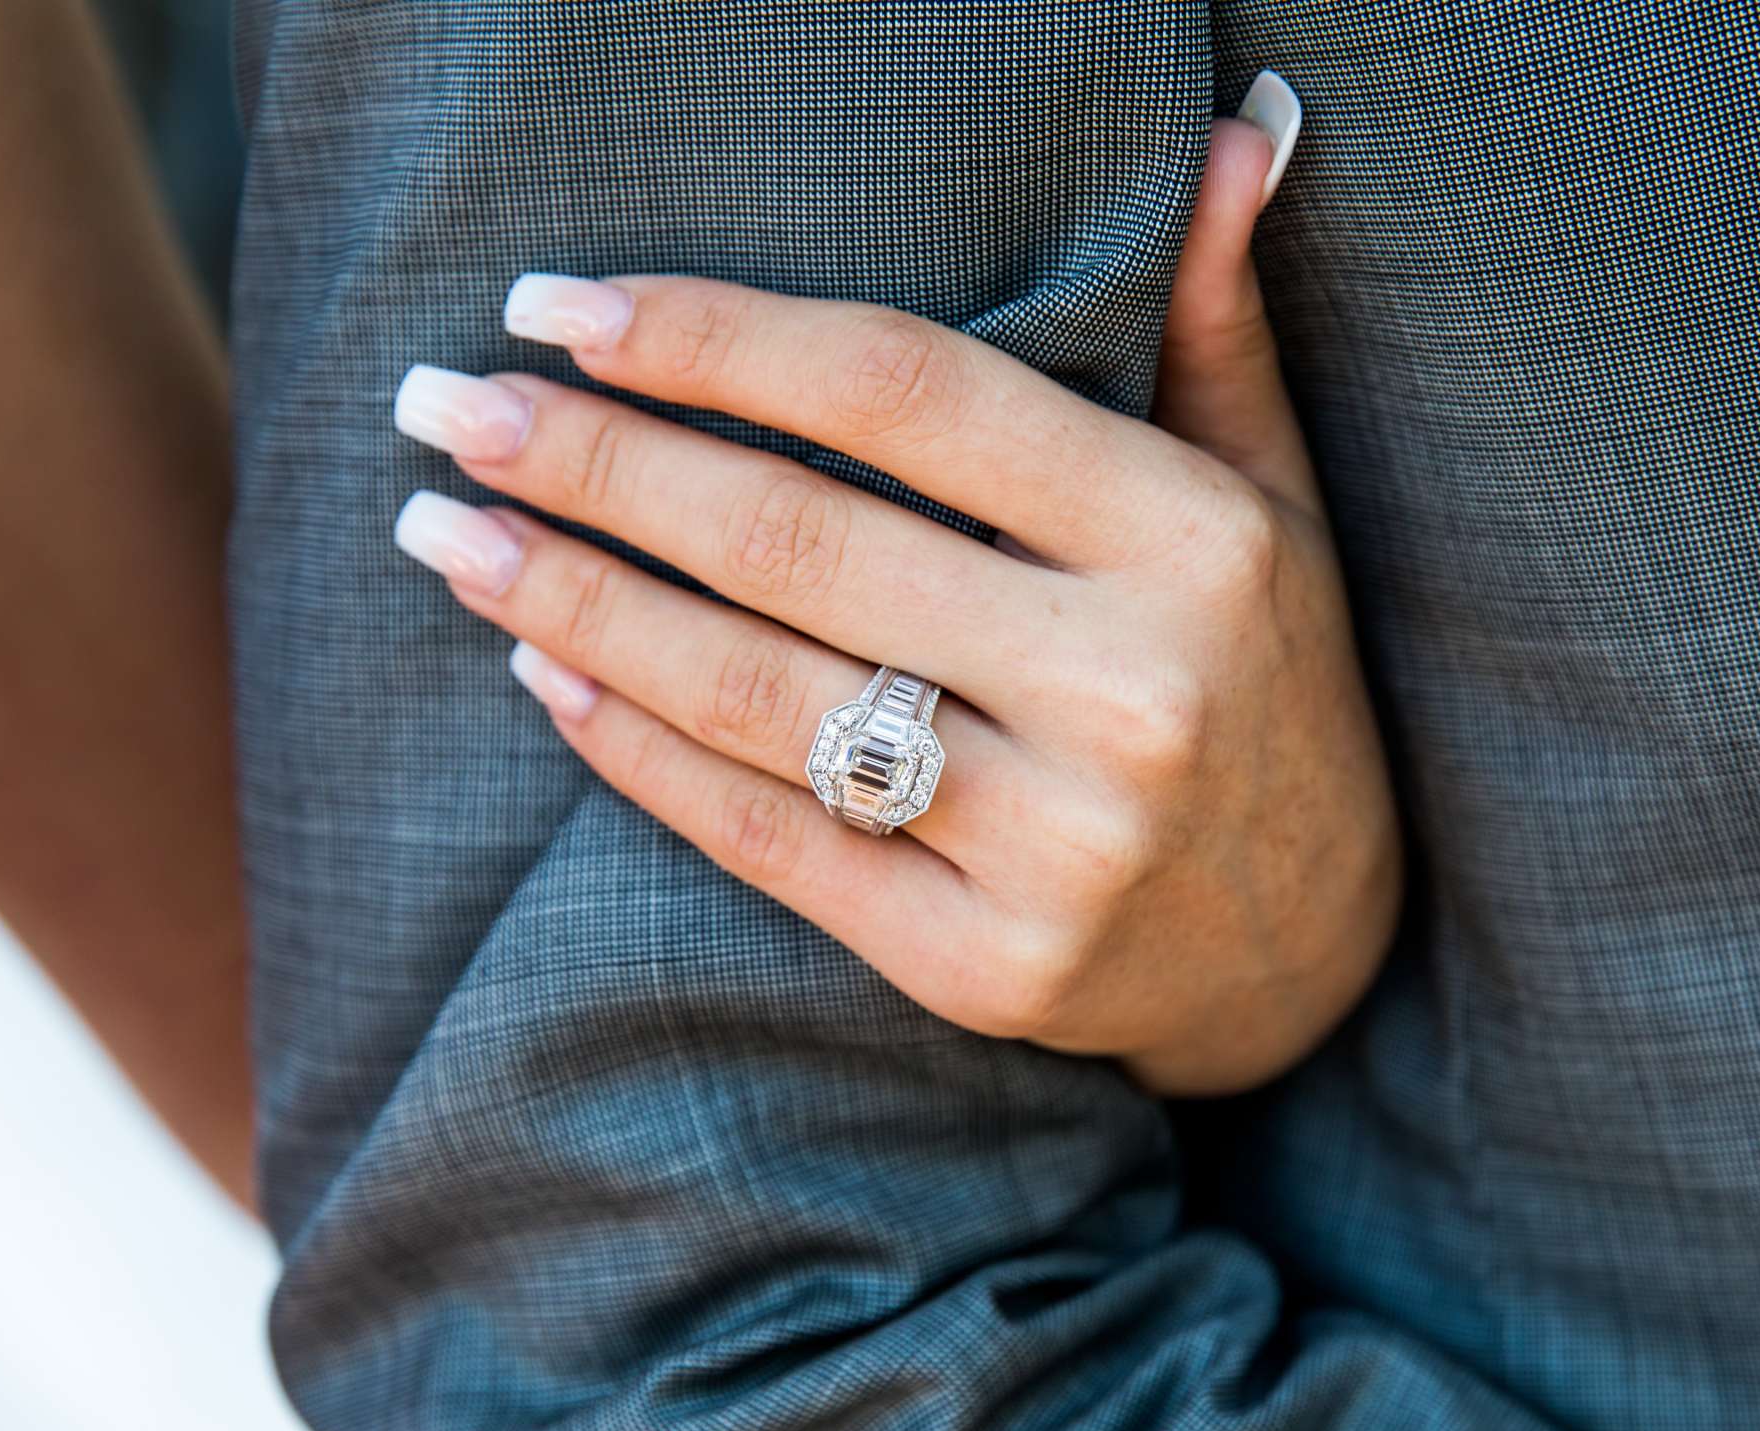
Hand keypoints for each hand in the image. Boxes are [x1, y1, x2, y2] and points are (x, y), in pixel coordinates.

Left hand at [387, 84, 1400, 1093]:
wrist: (1316, 953)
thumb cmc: (1266, 681)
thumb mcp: (1269, 499)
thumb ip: (1216, 329)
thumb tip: (1232, 134)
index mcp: (1190, 542)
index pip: (905, 395)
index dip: (713, 340)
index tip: (557, 305)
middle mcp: (1132, 688)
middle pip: (798, 540)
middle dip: (593, 461)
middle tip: (444, 406)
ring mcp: (1059, 845)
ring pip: (763, 695)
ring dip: (576, 601)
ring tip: (443, 532)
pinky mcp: (987, 968)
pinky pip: (771, 841)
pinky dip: (638, 752)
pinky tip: (542, 671)